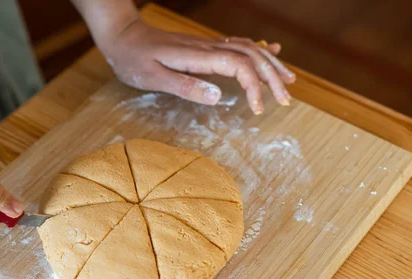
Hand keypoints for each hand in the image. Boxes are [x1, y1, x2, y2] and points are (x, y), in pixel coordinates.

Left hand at [100, 19, 295, 113]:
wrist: (122, 36)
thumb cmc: (134, 60)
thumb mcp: (153, 78)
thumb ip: (185, 87)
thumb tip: (218, 97)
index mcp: (199, 56)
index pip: (239, 67)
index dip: (254, 87)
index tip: (258, 110)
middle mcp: (208, 47)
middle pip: (251, 56)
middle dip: (273, 77)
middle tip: (288, 98)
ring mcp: (207, 44)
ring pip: (249, 48)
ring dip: (270, 64)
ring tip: (289, 79)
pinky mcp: (203, 46)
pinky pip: (237, 44)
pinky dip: (258, 50)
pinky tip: (269, 51)